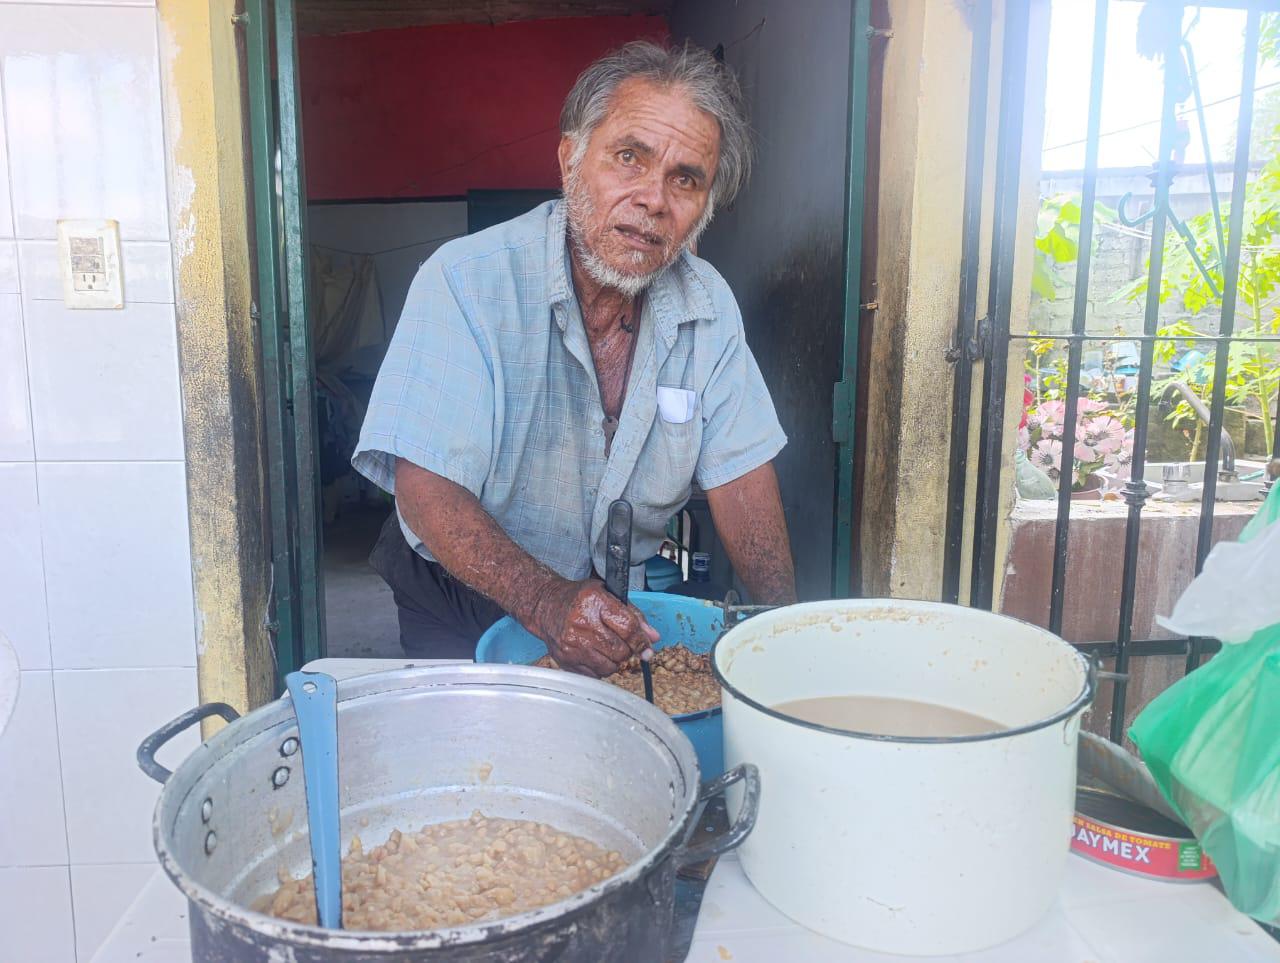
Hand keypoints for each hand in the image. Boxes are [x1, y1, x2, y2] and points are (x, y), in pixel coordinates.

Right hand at [530, 580, 658, 677]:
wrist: (546, 606)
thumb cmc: (579, 598)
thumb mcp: (608, 594)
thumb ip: (633, 615)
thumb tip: (652, 638)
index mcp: (595, 602)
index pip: (628, 628)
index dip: (641, 641)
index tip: (646, 647)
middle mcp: (582, 624)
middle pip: (620, 650)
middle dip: (627, 650)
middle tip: (622, 643)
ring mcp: (572, 644)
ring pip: (609, 667)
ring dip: (614, 661)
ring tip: (607, 648)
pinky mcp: (566, 659)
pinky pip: (595, 675)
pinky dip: (600, 668)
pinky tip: (595, 654)